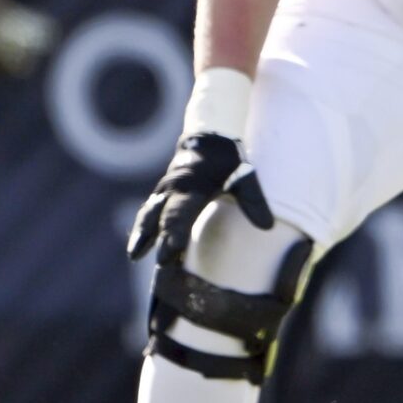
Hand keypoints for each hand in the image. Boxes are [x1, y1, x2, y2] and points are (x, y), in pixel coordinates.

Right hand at [126, 133, 272, 265]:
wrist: (208, 141)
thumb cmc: (228, 163)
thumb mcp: (244, 176)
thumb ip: (253, 200)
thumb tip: (267, 226)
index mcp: (194, 186)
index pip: (182, 212)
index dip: (176, 233)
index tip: (172, 252)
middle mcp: (174, 189)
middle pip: (162, 216)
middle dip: (157, 239)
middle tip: (157, 262)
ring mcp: (164, 192)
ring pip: (148, 214)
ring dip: (142, 235)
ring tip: (134, 255)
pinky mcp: (160, 196)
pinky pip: (147, 213)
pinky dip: (141, 230)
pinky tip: (136, 249)